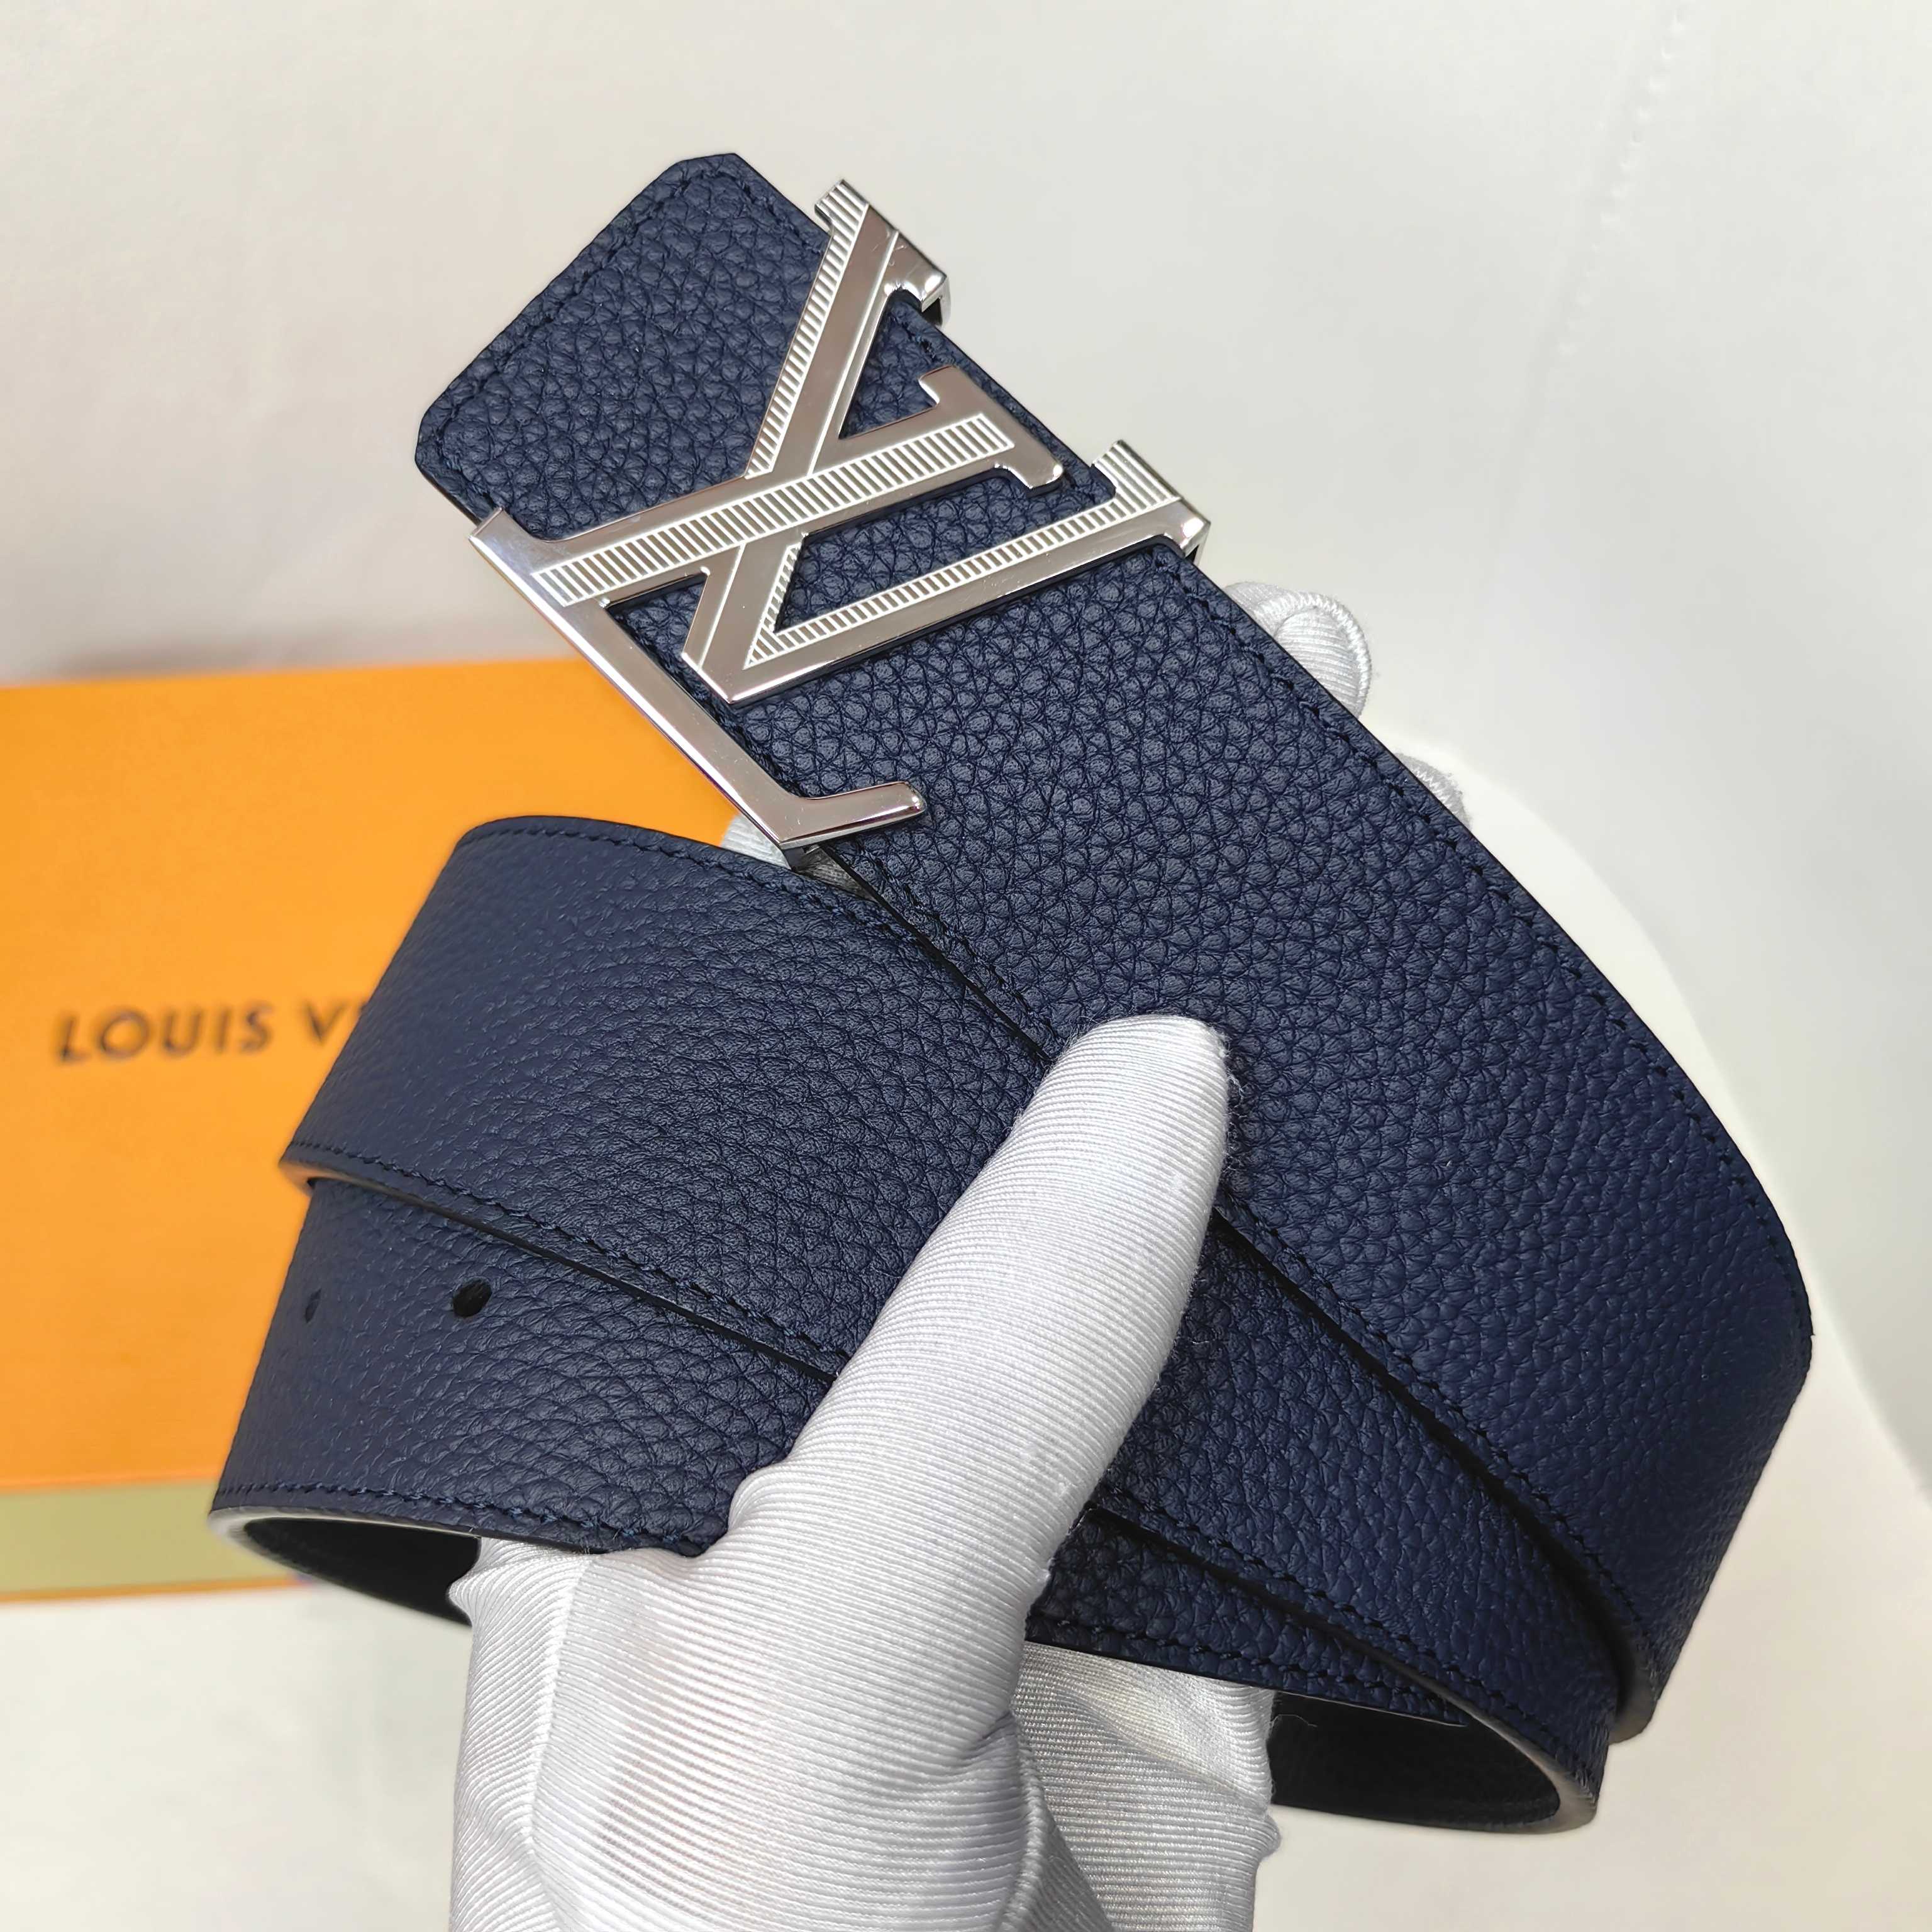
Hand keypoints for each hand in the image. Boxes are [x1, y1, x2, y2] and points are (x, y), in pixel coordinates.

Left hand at [449, 1015, 1278, 1930]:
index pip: (729, 1154)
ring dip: (1191, 1217)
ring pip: (1110, 1320)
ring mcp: (994, 1560)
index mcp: (635, 1435)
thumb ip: (970, 1382)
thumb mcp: (808, 1661)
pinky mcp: (1159, 1643)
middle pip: (948, 1218)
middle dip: (1048, 1095)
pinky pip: (1247, 1449)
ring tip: (1261, 1032)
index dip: (834, 1004)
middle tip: (1148, 928)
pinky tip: (1338, 1245)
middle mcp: (815, 1479)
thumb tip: (1147, 1083)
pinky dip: (1305, 1368)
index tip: (948, 861)